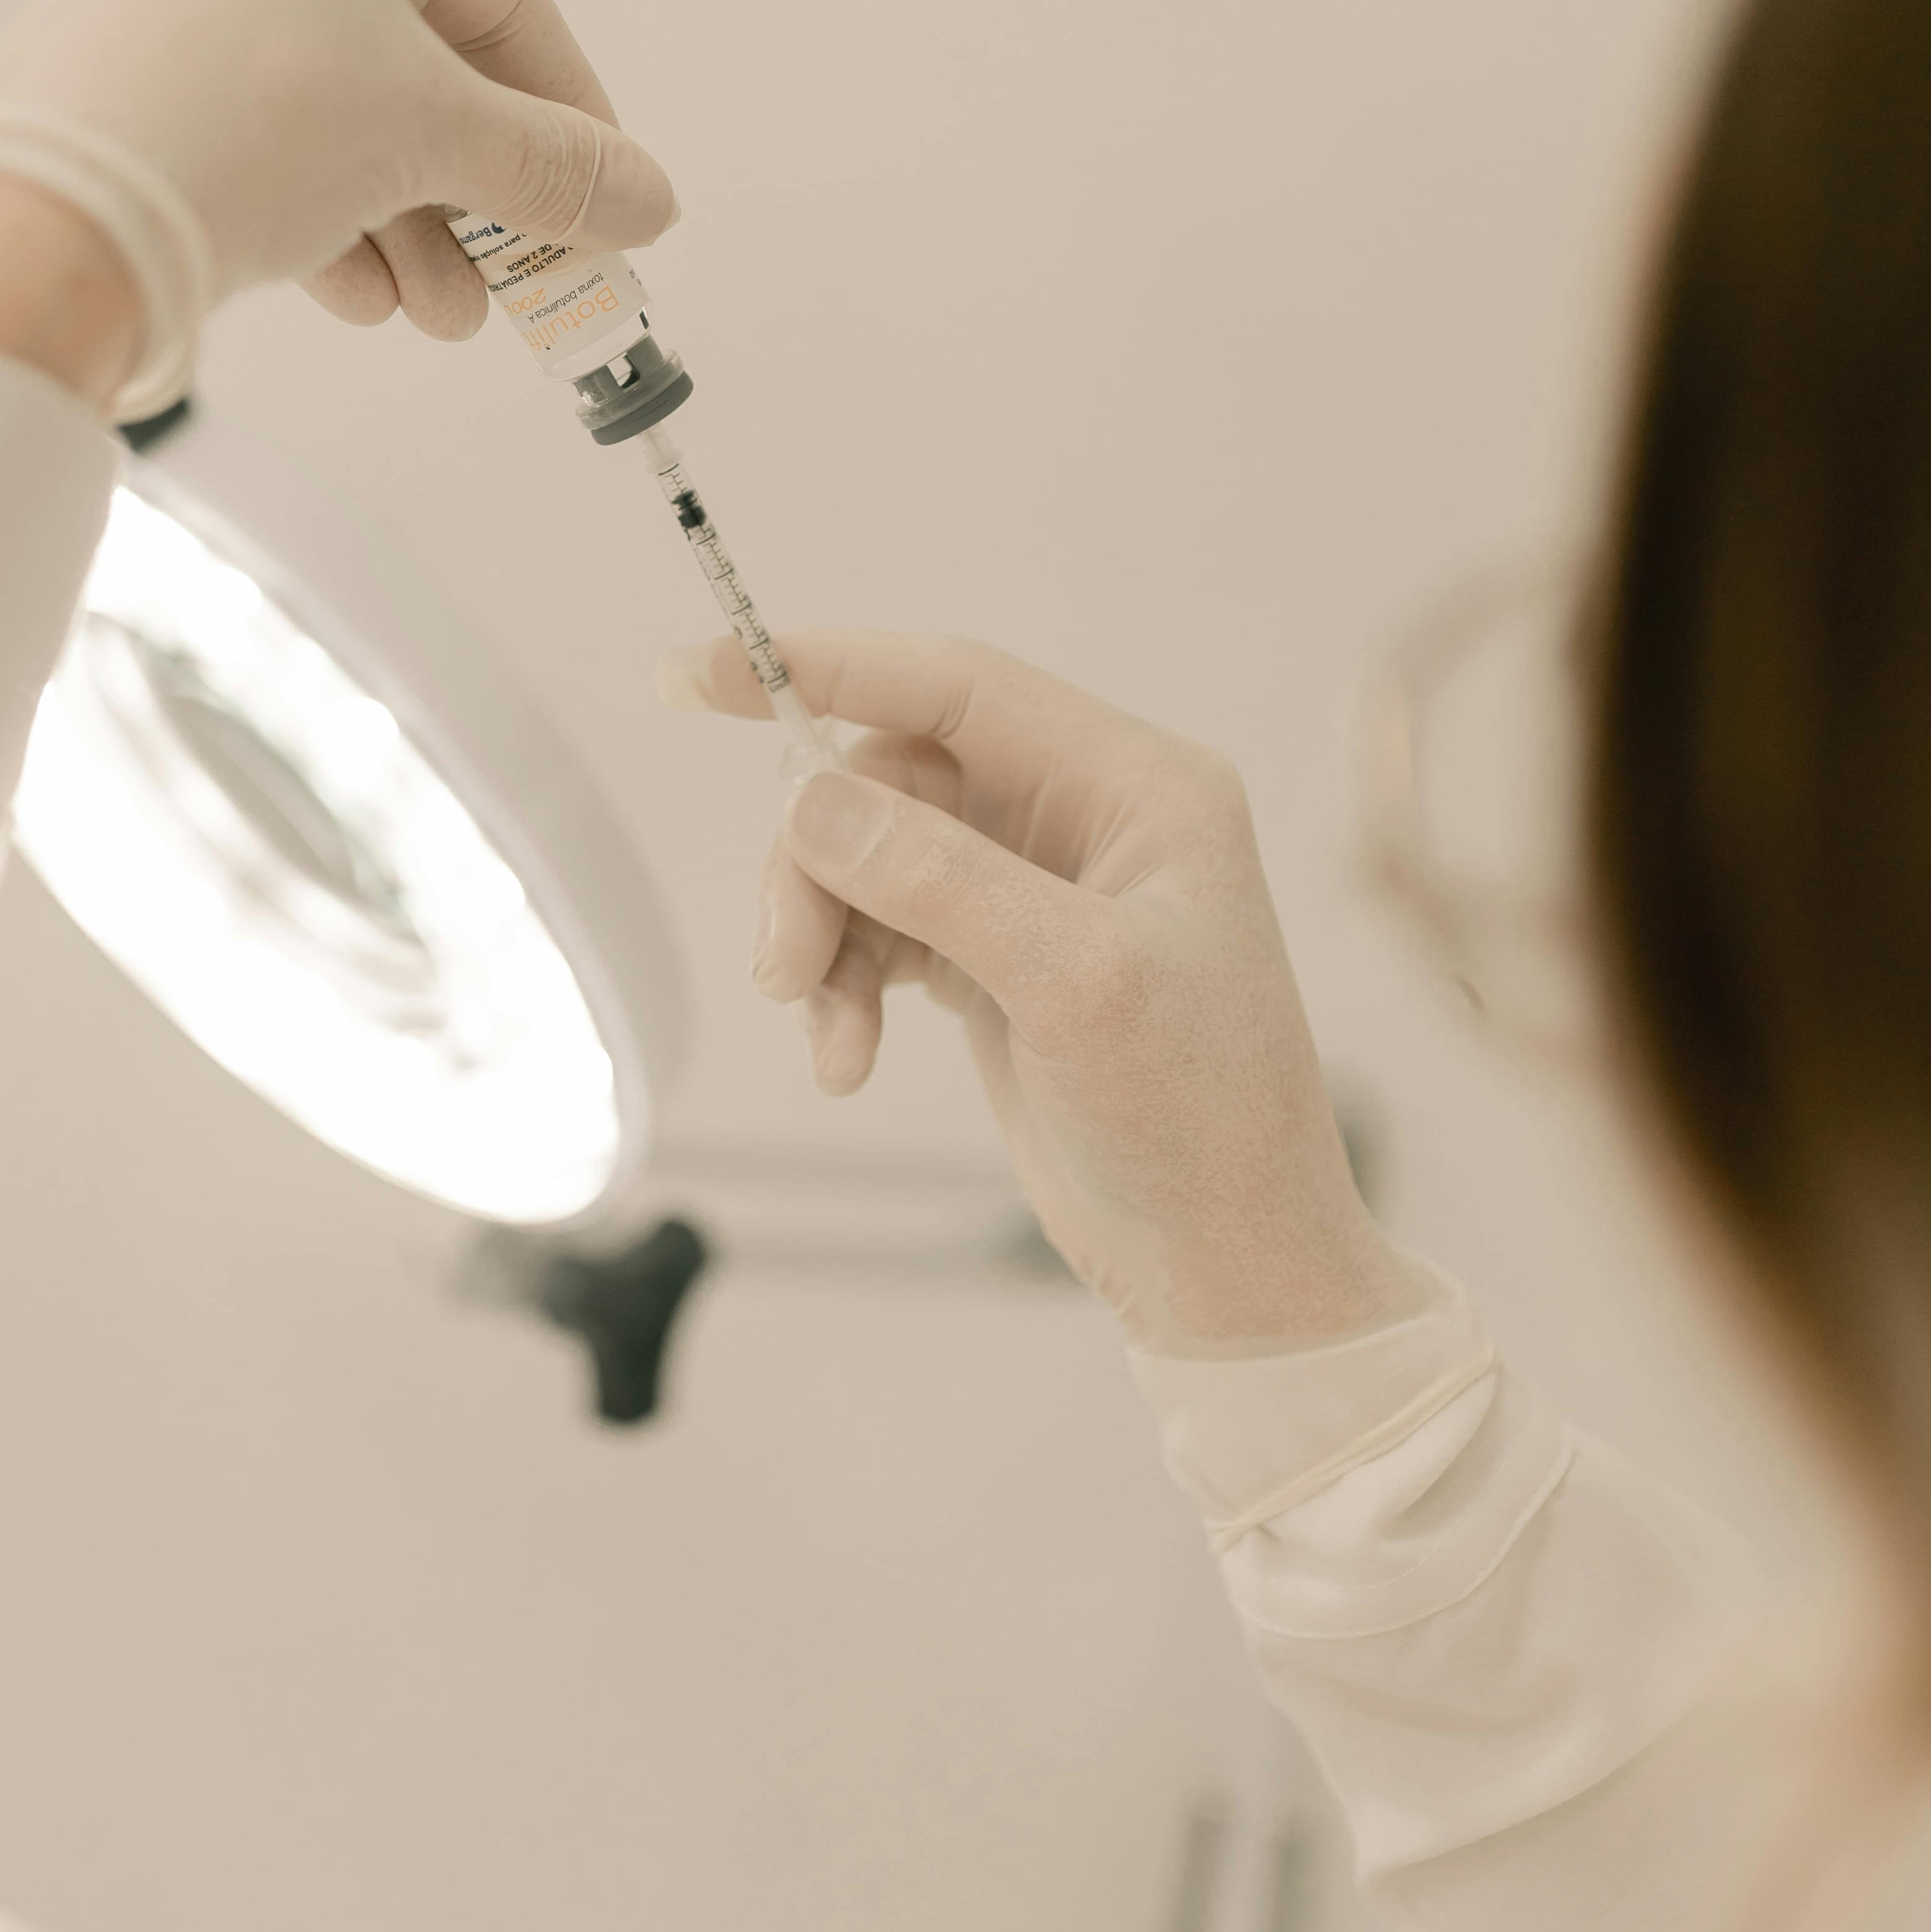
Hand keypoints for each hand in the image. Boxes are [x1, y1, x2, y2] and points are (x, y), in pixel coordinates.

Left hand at [0, 0, 677, 420]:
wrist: (42, 208)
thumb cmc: (249, 117)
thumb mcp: (432, 139)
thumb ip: (554, 168)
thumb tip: (651, 202)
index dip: (569, 114)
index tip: (607, 206)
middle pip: (420, 64)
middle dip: (477, 195)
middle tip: (515, 291)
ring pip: (343, 115)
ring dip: (410, 227)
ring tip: (435, 318)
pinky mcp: (131, 74)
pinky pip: (264, 138)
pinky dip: (325, 218)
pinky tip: (353, 295)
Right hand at [665, 628, 1431, 1350]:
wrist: (1230, 1265)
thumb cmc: (1199, 1116)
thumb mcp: (1075, 985)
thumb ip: (940, 879)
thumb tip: (811, 797)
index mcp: (1137, 786)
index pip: (956, 685)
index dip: (827, 666)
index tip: (700, 673)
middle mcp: (1086, 819)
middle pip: (890, 780)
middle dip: (817, 863)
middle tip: (781, 966)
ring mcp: (1037, 891)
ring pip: (870, 857)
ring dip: (824, 939)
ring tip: (827, 1039)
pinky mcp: (998, 962)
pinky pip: (879, 931)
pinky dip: (845, 989)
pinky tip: (845, 1061)